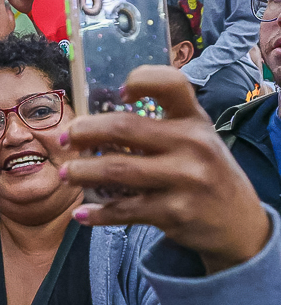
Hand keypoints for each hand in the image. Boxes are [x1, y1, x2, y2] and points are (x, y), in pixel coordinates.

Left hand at [62, 66, 270, 273]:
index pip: (170, 83)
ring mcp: (185, 179)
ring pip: (116, 170)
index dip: (139, 81)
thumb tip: (94, 120)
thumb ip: (158, 125)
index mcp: (194, 119)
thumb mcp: (194, 138)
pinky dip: (97, 213)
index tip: (118, 93)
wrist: (241, 223)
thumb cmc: (204, 170)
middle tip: (64, 138)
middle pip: (123, 128)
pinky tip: (81, 213)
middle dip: (84, 131)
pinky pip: (124, 210)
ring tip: (66, 173)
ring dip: (82, 172)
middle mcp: (192, 144)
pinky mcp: (175, 212)